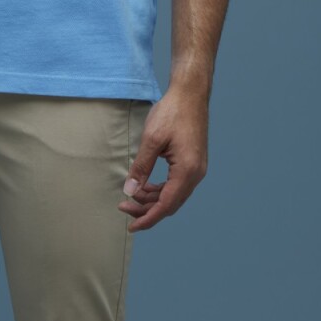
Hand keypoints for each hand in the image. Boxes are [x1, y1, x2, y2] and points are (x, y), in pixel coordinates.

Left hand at [117, 87, 208, 231]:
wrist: (190, 94)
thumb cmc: (172, 112)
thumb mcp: (151, 139)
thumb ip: (141, 167)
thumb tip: (130, 191)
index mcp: (187, 171)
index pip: (166, 205)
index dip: (148, 218)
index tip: (131, 227)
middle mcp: (196, 174)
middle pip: (170, 203)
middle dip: (147, 209)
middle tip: (123, 207)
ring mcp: (197, 169)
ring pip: (173, 195)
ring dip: (153, 199)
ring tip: (131, 196)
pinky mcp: (193, 162)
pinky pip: (176, 184)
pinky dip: (160, 189)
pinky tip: (145, 185)